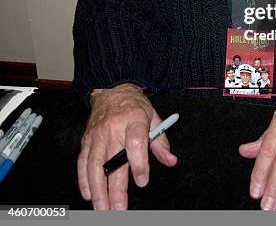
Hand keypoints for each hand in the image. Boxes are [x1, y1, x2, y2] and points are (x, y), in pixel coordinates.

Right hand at [77, 83, 176, 209]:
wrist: (111, 89)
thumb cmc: (134, 106)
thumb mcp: (153, 117)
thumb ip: (161, 141)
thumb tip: (170, 160)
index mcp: (134, 119)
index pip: (135, 143)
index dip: (139, 164)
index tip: (142, 180)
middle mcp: (114, 128)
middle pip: (113, 161)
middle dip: (116, 189)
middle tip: (119, 209)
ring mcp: (97, 134)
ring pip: (94, 165)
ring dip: (98, 190)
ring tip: (102, 208)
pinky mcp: (86, 139)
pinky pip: (82, 162)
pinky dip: (84, 180)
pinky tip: (89, 194)